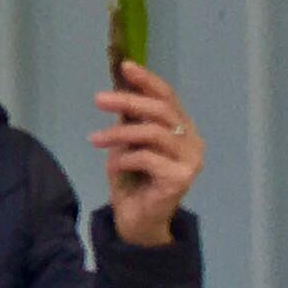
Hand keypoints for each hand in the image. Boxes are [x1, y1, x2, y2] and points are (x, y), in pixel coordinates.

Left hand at [91, 60, 202, 245]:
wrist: (138, 220)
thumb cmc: (134, 180)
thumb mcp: (128, 144)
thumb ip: (129, 121)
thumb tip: (115, 91)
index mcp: (182, 129)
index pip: (168, 97)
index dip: (147, 80)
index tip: (125, 67)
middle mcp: (192, 142)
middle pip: (161, 111)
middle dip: (128, 102)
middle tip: (99, 100)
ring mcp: (191, 161)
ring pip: (153, 133)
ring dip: (119, 133)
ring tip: (95, 139)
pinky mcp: (181, 178)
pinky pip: (147, 158)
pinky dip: (124, 158)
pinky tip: (113, 165)